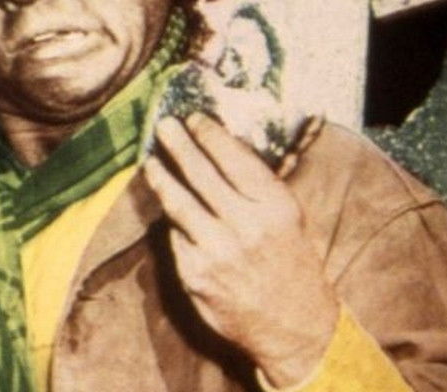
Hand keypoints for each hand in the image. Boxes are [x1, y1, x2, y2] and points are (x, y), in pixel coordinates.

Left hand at [144, 113, 339, 387]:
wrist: (295, 326)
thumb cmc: (292, 264)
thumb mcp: (290, 218)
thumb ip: (259, 187)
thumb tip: (224, 149)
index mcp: (274, 206)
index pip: (234, 159)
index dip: (210, 135)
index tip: (195, 119)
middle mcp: (245, 225)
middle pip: (201, 175)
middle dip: (179, 146)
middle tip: (164, 126)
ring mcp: (217, 251)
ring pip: (179, 204)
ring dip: (162, 178)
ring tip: (151, 162)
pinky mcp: (196, 274)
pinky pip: (177, 238)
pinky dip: (174, 222)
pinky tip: (168, 208)